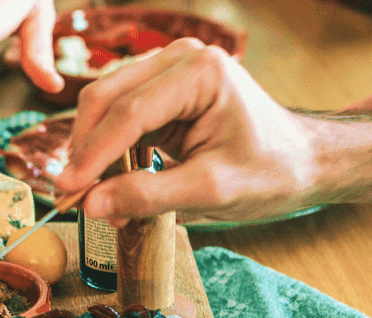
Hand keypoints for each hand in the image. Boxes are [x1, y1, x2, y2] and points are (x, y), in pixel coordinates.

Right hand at [55, 39, 316, 225]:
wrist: (303, 162)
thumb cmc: (271, 172)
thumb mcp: (212, 191)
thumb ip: (149, 196)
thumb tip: (91, 205)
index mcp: (200, 72)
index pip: (130, 112)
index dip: (93, 154)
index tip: (68, 191)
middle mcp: (180, 58)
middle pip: (106, 99)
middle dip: (85, 151)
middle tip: (70, 198)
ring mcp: (168, 71)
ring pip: (105, 107)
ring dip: (92, 153)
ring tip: (94, 199)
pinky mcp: (161, 91)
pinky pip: (118, 118)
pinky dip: (107, 152)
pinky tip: (109, 186)